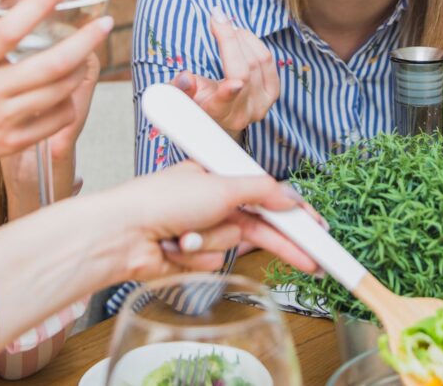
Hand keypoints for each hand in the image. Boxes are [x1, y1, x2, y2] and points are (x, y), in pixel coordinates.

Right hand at [0, 0, 113, 209]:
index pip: (9, 28)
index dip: (41, 2)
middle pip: (50, 64)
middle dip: (85, 41)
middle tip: (106, 22)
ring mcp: (2, 119)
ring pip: (59, 91)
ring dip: (80, 69)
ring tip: (88, 53)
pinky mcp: (12, 143)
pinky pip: (55, 121)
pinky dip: (69, 102)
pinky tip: (68, 89)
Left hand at [112, 162, 322, 279]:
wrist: (123, 233)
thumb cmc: (163, 200)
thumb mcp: (220, 185)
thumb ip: (261, 191)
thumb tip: (291, 197)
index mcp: (217, 178)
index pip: (266, 196)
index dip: (293, 214)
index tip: (318, 229)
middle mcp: (210, 204)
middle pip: (258, 227)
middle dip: (281, 244)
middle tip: (313, 261)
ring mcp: (200, 232)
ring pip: (230, 247)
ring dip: (210, 243)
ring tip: (184, 235)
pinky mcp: (189, 258)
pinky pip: (210, 263)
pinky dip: (195, 256)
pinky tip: (174, 248)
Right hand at [171, 7, 278, 138]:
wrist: (218, 115)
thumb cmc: (195, 100)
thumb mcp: (180, 94)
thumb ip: (179, 88)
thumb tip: (185, 79)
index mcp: (216, 114)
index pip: (223, 104)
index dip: (228, 94)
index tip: (234, 84)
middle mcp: (242, 113)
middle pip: (242, 72)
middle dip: (229, 39)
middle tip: (217, 17)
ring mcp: (261, 104)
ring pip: (257, 62)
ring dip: (241, 37)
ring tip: (226, 26)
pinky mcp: (272, 94)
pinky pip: (267, 60)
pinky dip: (253, 42)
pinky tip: (241, 35)